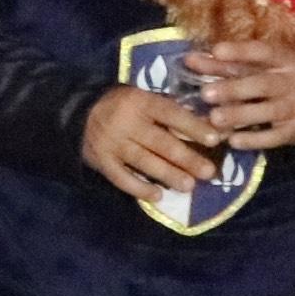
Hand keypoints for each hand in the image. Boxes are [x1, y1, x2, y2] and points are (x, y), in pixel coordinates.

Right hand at [80, 85, 222, 201]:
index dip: (193, 127)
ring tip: (188, 186)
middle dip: (186, 158)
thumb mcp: (146, 99)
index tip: (215, 140)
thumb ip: (172, 112)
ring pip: (144, 162)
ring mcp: (112, 143)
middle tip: (208, 172)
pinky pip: (121, 178)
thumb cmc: (125, 106)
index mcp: (141, 102)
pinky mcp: (101, 161)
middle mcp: (126, 122)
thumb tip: (210, 127)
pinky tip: (157, 196)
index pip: (171, 114)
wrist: (79, 112)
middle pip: (160, 142)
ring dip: (168, 175)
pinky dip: (139, 188)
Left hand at [184, 41, 294, 153]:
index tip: (216, 51)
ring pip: (269, 111)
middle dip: (234, 89)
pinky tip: (233, 141)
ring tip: (214, 118)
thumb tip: (188, 60)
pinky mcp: (294, 130)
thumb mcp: (253, 68)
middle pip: (263, 84)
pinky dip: (254, 140)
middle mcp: (291, 81)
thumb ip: (221, 65)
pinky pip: (274, 137)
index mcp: (281, 60)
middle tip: (205, 93)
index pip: (262, 52)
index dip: (239, 51)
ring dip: (240, 115)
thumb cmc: (270, 79)